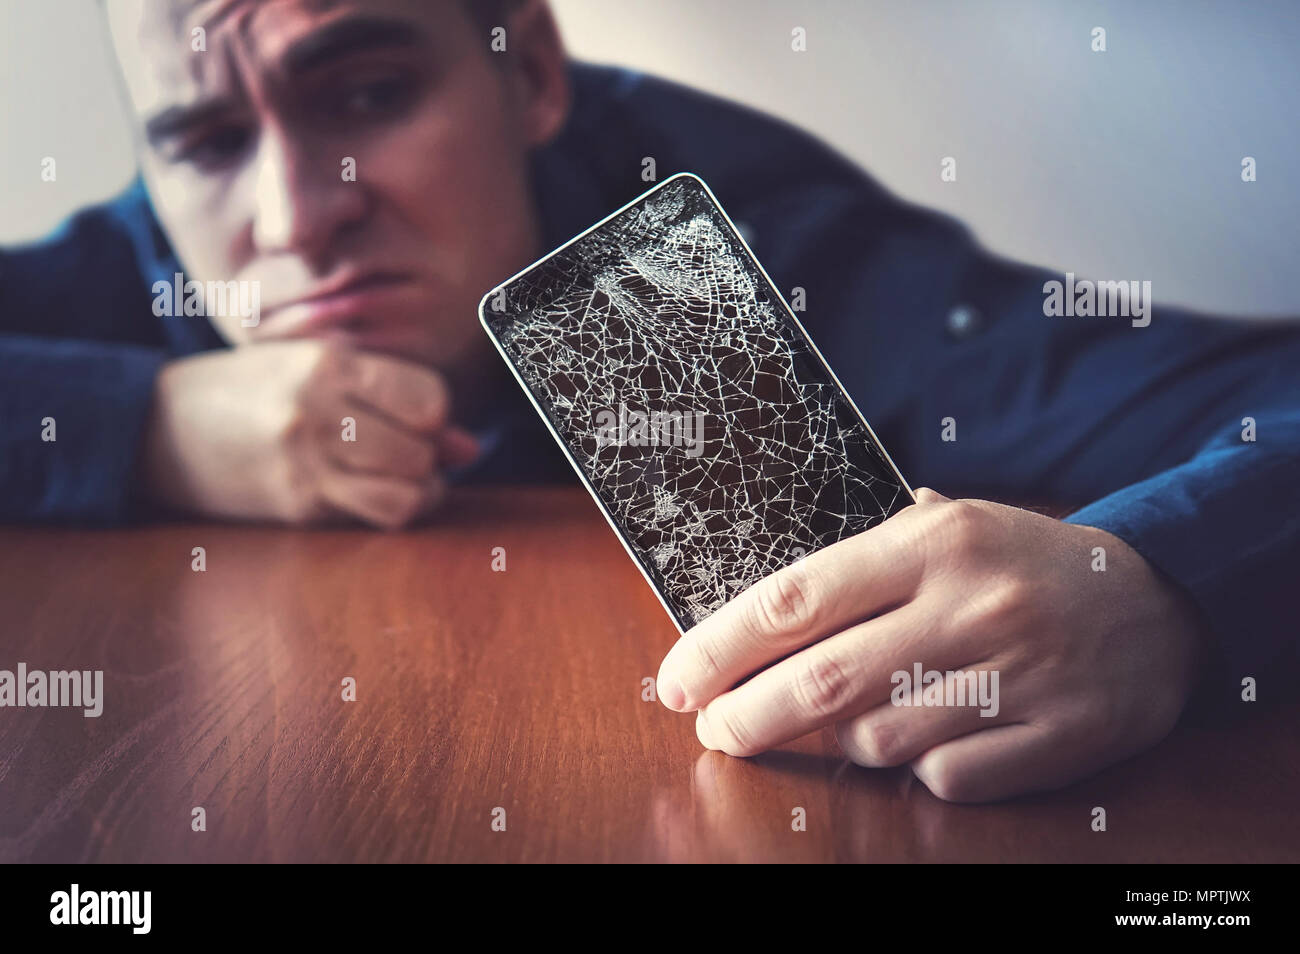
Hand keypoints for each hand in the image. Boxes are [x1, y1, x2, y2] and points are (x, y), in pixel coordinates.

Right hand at [140, 340, 479, 527]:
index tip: (418, 414)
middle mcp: (318, 415)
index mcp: (326, 366)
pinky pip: (378, 515)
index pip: (428, 397)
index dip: (435, 412)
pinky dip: (396, 508)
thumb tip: (468, 446)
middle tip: (410, 448)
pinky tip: (380, 493)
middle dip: (429, 454)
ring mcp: (307, 465)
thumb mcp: (310, 369)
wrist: (154, 429)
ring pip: (410, 491)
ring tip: (404, 474)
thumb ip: (391, 398)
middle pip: (422, 449)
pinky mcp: (299, 506)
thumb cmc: (245, 390)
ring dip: (421, 487)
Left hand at [655, 489, 1210, 801]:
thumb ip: (865, 562)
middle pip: (823, 680)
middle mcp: (970, 607)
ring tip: (841, 719)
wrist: (1162, 600)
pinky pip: (946, 776)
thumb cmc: (1028, 563)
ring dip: (839, 741)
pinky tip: (929, 737)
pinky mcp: (1057, 736)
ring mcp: (1016, 676)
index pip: (796, 597)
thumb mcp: (952, 528)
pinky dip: (919, 767)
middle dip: (749, 716)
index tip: (676, 681)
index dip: (720, 646)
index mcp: (934, 544)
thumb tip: (758, 616)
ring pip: (879, 738)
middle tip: (716, 729)